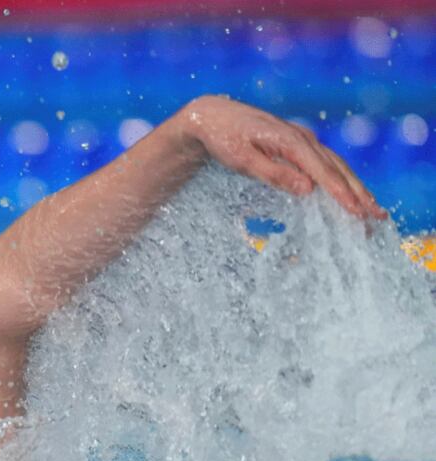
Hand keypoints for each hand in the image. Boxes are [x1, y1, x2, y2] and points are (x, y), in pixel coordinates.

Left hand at [178, 95, 386, 220]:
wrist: (212, 116)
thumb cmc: (223, 139)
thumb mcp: (242, 160)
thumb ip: (274, 174)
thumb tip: (308, 189)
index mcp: (290, 140)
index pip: (322, 170)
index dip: (341, 193)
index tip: (356, 212)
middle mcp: (302, 137)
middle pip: (337, 167)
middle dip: (358, 193)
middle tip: (376, 216)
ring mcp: (302, 139)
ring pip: (336, 164)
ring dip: (355, 187)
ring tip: (373, 209)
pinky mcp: (298, 143)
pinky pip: (326, 162)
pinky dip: (341, 178)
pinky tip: (350, 192)